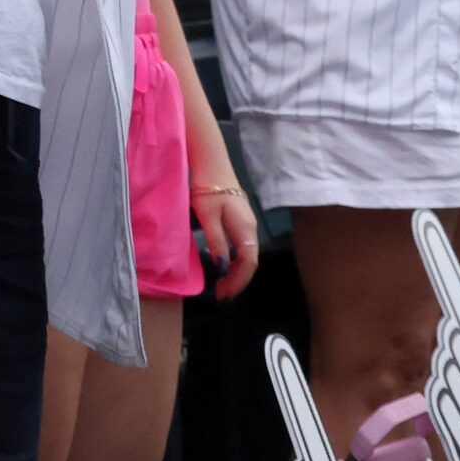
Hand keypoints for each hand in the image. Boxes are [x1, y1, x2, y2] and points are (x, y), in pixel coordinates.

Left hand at [192, 180, 259, 300]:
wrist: (213, 166)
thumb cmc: (208, 190)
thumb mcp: (208, 217)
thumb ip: (217, 242)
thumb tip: (223, 268)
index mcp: (245, 229)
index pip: (249, 263)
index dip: (238, 281)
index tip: (223, 294)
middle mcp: (251, 229)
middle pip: (251, 261)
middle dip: (238, 281)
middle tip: (220, 295)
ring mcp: (248, 225)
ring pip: (248, 256)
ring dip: (237, 273)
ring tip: (222, 286)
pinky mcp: (241, 222)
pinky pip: (244, 248)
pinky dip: (236, 262)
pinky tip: (225, 267)